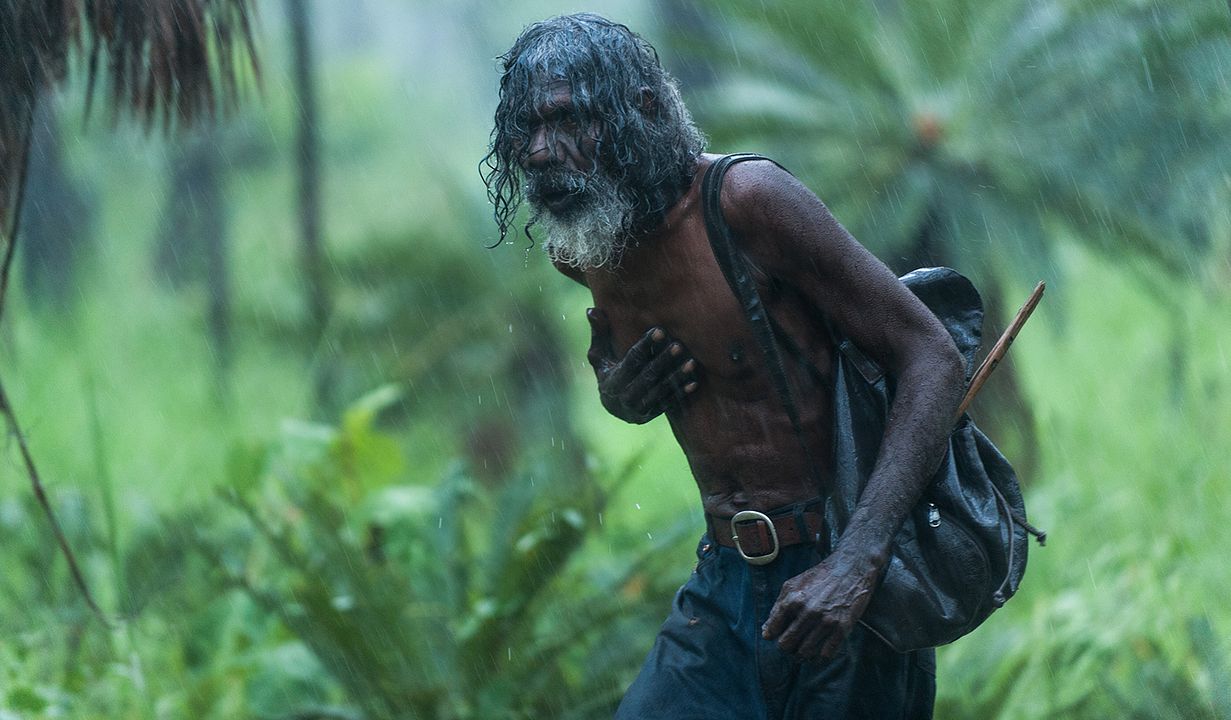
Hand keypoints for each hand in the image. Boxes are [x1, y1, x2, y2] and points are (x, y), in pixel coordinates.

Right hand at [586, 307, 699, 423]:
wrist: (614, 407)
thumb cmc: (608, 371)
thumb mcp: (599, 355)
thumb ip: (599, 333)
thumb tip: (591, 309)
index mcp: (611, 380)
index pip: (631, 360)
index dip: (646, 346)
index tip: (660, 331)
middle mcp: (623, 397)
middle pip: (647, 376)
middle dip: (664, 361)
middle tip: (679, 345)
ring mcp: (637, 409)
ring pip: (660, 391)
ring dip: (676, 377)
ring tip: (692, 363)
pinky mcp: (650, 415)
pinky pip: (668, 404)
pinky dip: (680, 394)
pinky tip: (694, 383)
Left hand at [761, 549, 881, 661]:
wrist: (851, 568)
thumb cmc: (819, 576)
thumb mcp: (793, 584)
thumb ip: (778, 607)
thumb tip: (767, 632)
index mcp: (792, 600)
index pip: (773, 630)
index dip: (773, 636)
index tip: (777, 636)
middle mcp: (807, 612)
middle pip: (786, 645)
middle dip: (787, 647)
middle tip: (791, 645)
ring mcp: (825, 621)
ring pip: (805, 652)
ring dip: (801, 655)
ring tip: (803, 651)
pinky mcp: (842, 628)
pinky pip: (826, 655)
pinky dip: (819, 659)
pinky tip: (818, 654)